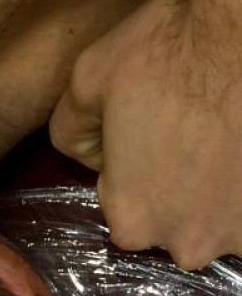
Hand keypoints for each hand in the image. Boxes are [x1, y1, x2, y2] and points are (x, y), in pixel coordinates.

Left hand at [49, 0, 241, 270]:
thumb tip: (84, 153)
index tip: (150, 133)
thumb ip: (70, 130)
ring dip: (216, 193)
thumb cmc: (167, 51)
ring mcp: (233, 236)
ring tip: (221, 144)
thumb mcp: (88, 80)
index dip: (132, 168)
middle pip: (171, 221)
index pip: (122, 206)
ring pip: (216, 220)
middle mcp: (183, 244)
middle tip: (189, 135)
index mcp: (130, 222)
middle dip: (176, 188)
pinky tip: (239, 154)